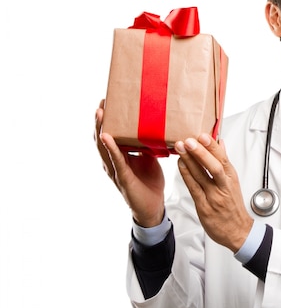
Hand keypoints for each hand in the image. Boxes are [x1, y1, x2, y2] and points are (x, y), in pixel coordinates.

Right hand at [94, 100, 164, 226]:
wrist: (153, 207)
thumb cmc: (149, 182)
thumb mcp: (150, 157)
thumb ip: (147, 144)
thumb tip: (154, 125)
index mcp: (119, 155)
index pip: (109, 133)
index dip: (107, 119)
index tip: (107, 101)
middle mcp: (112, 162)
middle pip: (101, 137)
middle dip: (100, 120)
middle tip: (102, 102)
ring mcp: (115, 170)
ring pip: (104, 147)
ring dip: (101, 129)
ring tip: (100, 113)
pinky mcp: (122, 178)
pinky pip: (116, 161)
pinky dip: (111, 149)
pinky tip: (107, 137)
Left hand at [175, 133, 252, 252]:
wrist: (237, 231)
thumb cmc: (233, 206)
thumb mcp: (232, 181)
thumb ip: (224, 162)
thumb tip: (221, 143)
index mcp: (231, 178)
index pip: (223, 158)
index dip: (212, 146)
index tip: (203, 135)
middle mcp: (223, 186)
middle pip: (214, 166)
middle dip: (201, 152)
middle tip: (189, 140)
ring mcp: (214, 197)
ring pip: (202, 176)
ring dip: (190, 160)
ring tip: (180, 148)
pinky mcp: (204, 207)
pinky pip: (194, 188)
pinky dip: (187, 176)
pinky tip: (181, 165)